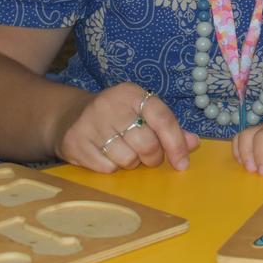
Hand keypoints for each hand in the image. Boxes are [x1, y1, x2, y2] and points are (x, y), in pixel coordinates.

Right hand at [54, 83, 198, 173]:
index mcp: (132, 93)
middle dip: (153, 157)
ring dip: (132, 163)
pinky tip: (107, 155)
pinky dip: (113, 167)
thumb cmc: (117, 116)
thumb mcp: (142, 112)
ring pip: (127, 159)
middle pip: (147, 143)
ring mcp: (90, 123)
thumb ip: (169, 127)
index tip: (183, 163)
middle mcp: (110, 105)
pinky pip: (107, 168)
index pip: (163, 119)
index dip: (176, 144)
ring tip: (125, 152)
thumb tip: (193, 144)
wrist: (70, 116)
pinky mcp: (75, 142)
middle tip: (149, 156)